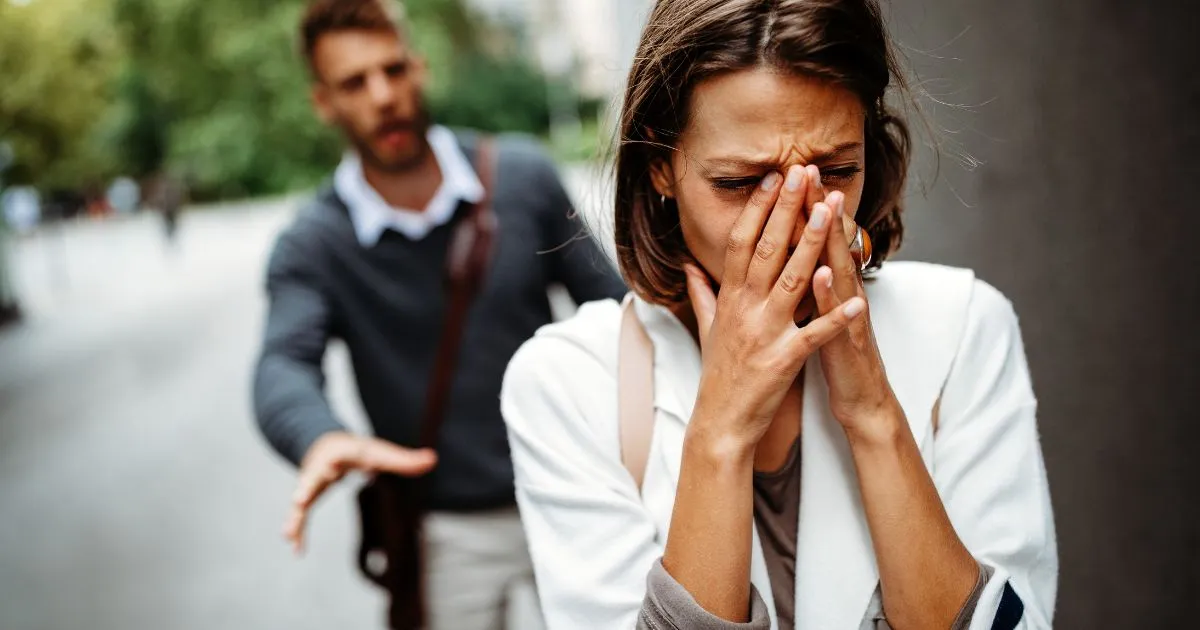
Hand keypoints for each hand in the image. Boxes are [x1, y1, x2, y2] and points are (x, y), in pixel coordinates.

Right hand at [283, 432, 436, 553]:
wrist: (324, 443)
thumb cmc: (356, 450)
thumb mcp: (378, 451)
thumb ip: (403, 459)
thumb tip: (433, 460)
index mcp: (342, 453)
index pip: (343, 455)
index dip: (339, 462)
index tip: (333, 469)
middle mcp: (322, 466)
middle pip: (313, 476)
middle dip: (306, 487)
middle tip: (299, 500)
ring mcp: (310, 481)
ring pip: (301, 497)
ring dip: (295, 516)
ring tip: (288, 534)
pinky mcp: (306, 496)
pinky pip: (299, 515)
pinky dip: (297, 529)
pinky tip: (295, 548)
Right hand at [685, 165, 866, 453]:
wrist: (720, 422)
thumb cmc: (718, 375)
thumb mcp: (707, 328)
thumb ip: (702, 293)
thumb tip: (688, 265)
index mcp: (730, 299)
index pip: (742, 242)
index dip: (758, 209)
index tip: (773, 179)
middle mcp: (745, 309)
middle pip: (766, 249)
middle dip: (786, 210)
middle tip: (801, 173)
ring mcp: (764, 333)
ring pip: (791, 279)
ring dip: (812, 243)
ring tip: (830, 211)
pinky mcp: (784, 359)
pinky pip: (814, 334)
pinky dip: (837, 317)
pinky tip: (860, 299)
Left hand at [809, 187, 904, 442]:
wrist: (863, 400)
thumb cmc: (834, 355)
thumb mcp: (816, 315)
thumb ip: (804, 285)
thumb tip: (790, 260)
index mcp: (827, 287)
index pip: (812, 240)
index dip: (800, 208)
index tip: (785, 175)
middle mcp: (842, 294)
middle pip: (830, 244)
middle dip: (819, 208)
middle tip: (808, 169)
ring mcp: (849, 315)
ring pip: (842, 270)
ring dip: (834, 240)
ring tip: (824, 207)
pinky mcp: (849, 341)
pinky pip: (838, 316)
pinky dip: (830, 295)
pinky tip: (821, 274)